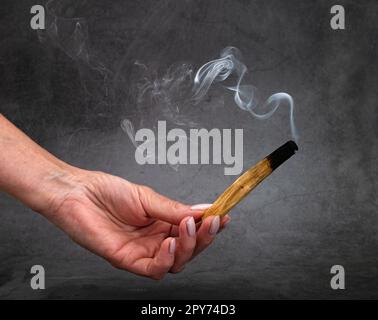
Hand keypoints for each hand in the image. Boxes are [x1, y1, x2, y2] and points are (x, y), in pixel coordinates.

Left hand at [44, 169, 229, 279]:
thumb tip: (204, 211)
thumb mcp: (147, 198)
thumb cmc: (109, 191)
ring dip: (188, 247)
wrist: (79, 193)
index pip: (192, 230)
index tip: (223, 215)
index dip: (209, 226)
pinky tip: (170, 243)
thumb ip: (174, 209)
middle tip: (212, 222)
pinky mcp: (128, 261)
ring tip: (188, 227)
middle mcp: (156, 241)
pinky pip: (154, 270)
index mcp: (163, 224)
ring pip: (176, 262)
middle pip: (188, 250)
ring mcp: (143, 252)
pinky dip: (166, 260)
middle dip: (203, 237)